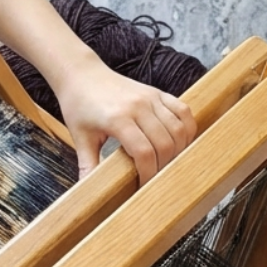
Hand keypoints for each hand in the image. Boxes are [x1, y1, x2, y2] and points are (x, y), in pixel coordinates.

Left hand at [57, 54, 196, 183]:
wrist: (81, 74)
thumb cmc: (79, 105)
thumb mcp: (80, 138)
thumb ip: (88, 165)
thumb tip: (87, 192)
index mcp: (118, 119)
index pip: (144, 152)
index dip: (149, 173)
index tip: (144, 185)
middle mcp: (138, 106)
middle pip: (165, 143)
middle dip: (164, 165)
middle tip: (156, 176)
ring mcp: (150, 97)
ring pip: (178, 128)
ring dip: (178, 149)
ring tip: (168, 162)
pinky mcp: (157, 92)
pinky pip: (183, 110)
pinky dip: (187, 127)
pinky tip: (181, 141)